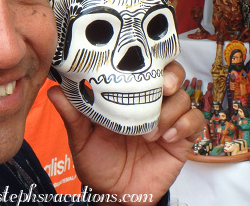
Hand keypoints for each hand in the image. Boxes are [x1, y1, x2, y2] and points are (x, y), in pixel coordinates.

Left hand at [47, 61, 203, 204]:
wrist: (115, 196)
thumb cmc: (97, 163)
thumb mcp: (81, 140)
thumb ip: (73, 116)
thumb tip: (54, 90)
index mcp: (126, 96)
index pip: (144, 66)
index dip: (149, 57)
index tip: (143, 60)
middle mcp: (149, 103)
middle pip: (173, 74)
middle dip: (172, 75)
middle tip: (162, 87)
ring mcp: (167, 119)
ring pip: (184, 99)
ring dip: (170, 111)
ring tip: (150, 132)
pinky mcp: (181, 139)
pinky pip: (195, 122)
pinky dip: (184, 125)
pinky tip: (166, 138)